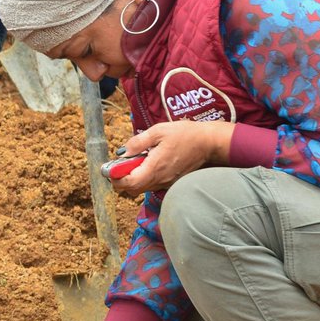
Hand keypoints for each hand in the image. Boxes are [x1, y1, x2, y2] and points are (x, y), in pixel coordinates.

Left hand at [110, 120, 233, 195]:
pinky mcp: (171, 182)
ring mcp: (166, 183)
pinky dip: (143, 177)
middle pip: (131, 189)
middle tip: (120, 164)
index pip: (128, 183)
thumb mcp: (158, 131)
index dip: (115, 178)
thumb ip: (137, 142)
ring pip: (141, 188)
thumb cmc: (185, 135)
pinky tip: (148, 163)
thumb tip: (122, 152)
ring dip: (132, 178)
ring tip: (135, 161)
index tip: (110, 168)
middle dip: (120, 179)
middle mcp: (160, 180)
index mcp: (154, 167)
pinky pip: (151, 185)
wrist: (209, 143)